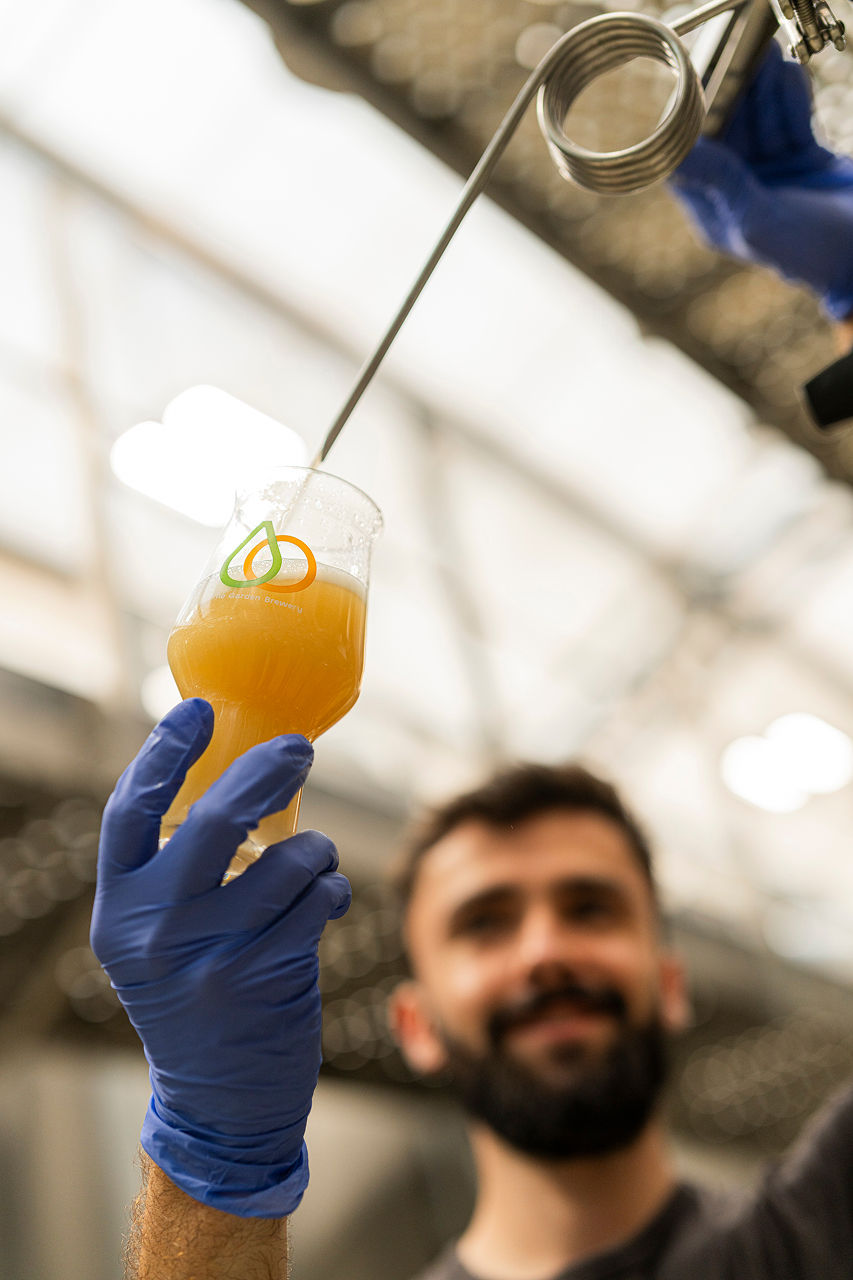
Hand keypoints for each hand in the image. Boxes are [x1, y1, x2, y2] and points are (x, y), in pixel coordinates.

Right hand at [90, 699, 350, 1217]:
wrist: (218, 1099)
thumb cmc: (195, 994)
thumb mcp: (159, 935)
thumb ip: (179, 871)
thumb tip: (243, 779)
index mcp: (120, 908)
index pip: (128, 813)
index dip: (163, 754)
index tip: (197, 709)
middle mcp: (155, 930)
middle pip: (215, 821)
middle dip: (267, 772)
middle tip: (300, 749)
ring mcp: (210, 956)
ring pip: (286, 862)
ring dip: (316, 849)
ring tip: (317, 860)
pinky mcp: (264, 977)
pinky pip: (316, 901)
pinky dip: (333, 887)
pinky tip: (329, 896)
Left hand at [671, 41, 852, 319]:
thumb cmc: (808, 252)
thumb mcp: (757, 218)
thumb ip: (719, 181)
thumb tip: (674, 154)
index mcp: (715, 212)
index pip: (689, 160)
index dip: (688, 122)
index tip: (692, 85)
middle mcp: (736, 191)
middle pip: (726, 132)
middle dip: (733, 95)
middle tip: (736, 56)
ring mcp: (770, 173)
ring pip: (760, 120)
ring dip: (763, 90)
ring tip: (763, 55)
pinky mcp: (803, 159)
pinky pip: (791, 121)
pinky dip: (791, 100)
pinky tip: (786, 72)